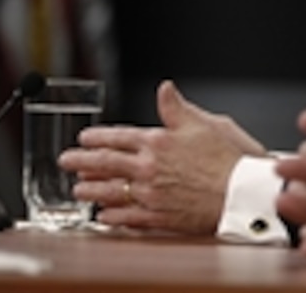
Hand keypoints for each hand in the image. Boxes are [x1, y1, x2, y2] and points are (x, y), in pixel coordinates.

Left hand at [57, 79, 266, 232]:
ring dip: (91, 190)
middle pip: (105, 164)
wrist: (240, 193)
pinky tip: (103, 216)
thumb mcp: (204, 122)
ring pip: (111, 192)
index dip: (97, 137)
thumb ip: (177, 107)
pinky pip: (127, 217)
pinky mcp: (159, 216)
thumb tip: (165, 88)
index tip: (84, 138)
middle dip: (81, 162)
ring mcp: (150, 194)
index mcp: (157, 142)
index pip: (118, 137)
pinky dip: (111, 217)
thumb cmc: (227, 159)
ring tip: (78, 190)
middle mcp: (148, 168)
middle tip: (66, 162)